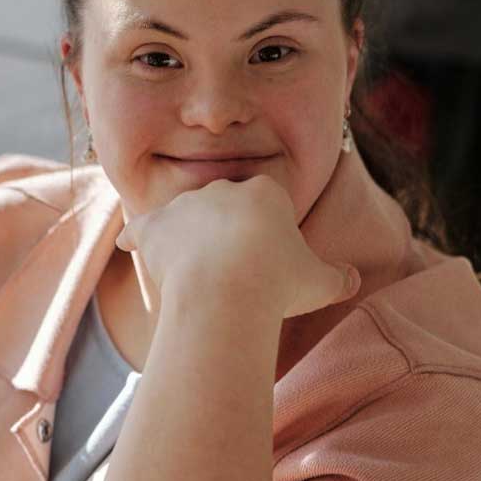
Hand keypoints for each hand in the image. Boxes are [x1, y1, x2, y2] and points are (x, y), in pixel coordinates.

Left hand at [115, 176, 360, 318]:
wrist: (226, 291)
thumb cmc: (276, 285)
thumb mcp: (320, 283)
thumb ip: (338, 278)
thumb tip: (354, 280)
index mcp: (266, 193)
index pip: (266, 203)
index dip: (267, 232)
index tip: (268, 261)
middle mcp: (223, 189)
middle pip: (226, 206)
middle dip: (228, 232)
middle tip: (233, 270)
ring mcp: (186, 206)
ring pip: (186, 216)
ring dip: (188, 236)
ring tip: (190, 267)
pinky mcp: (155, 227)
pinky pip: (141, 228)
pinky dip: (135, 237)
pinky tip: (126, 245)